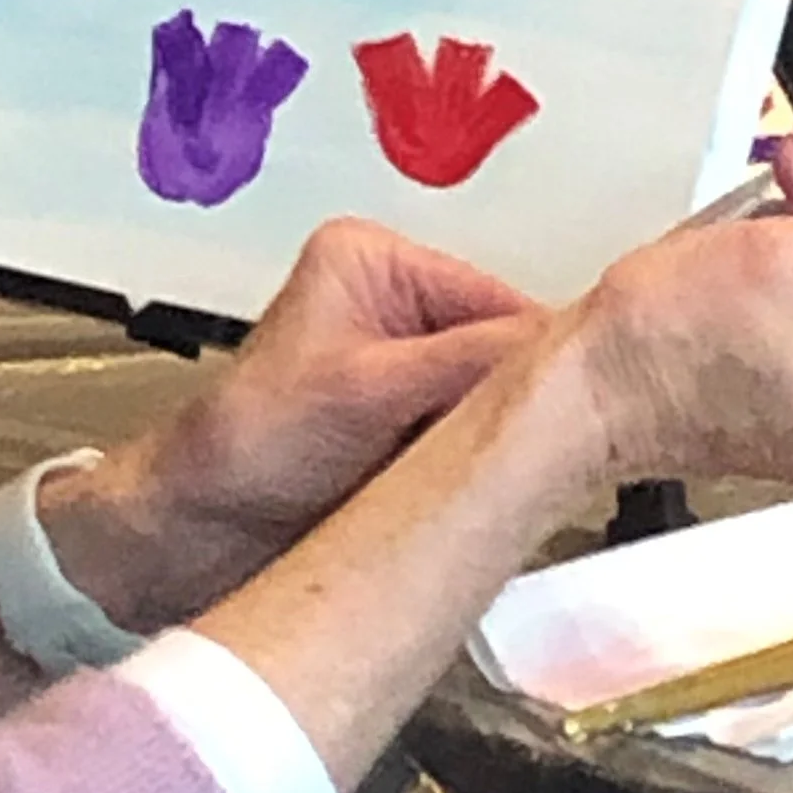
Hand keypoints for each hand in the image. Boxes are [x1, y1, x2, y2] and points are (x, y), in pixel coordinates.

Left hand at [42, 217, 540, 623]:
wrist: (193, 532)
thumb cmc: (243, 446)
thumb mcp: (367, 390)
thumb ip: (470, 363)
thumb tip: (571, 349)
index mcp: (377, 260)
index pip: (502, 302)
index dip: (550, 361)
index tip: (599, 409)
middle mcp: (396, 304)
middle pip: (508, 354)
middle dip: (525, 409)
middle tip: (554, 458)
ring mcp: (406, 370)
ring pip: (501, 405)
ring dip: (506, 446)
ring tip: (506, 481)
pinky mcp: (410, 428)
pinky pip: (479, 443)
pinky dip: (488, 472)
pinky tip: (492, 498)